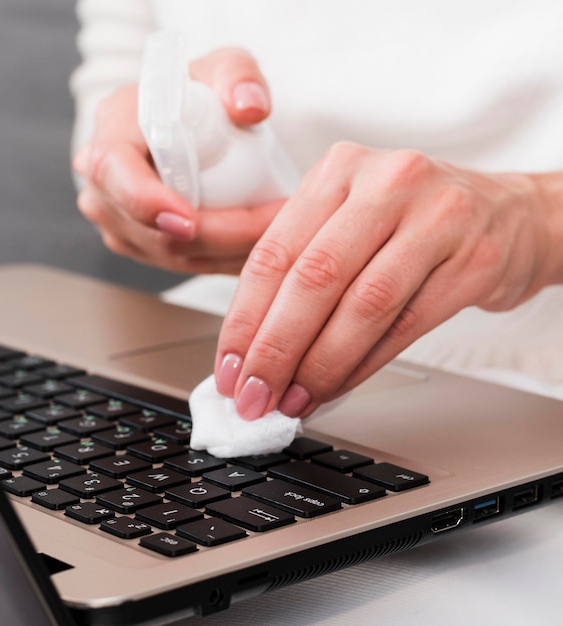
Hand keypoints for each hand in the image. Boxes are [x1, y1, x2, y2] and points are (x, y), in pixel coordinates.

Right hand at [72, 48, 282, 273]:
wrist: (182, 123)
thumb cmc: (199, 95)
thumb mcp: (223, 69)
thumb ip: (239, 75)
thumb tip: (249, 107)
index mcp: (114, 131)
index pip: (114, 171)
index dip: (149, 202)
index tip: (192, 220)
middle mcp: (104, 183)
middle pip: (154, 231)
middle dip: (222, 236)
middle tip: (276, 221)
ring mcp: (118, 220)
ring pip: (173, 257)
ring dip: (229, 253)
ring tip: (275, 232)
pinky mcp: (138, 243)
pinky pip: (182, 266)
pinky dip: (223, 260)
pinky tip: (253, 245)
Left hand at [214, 143, 560, 418]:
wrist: (507, 214)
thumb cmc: (411, 221)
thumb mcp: (348, 219)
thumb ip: (298, 269)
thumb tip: (250, 346)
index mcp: (338, 170)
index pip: (274, 252)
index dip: (244, 319)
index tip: (228, 368)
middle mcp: (386, 183)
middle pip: (314, 279)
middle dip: (275, 349)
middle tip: (253, 395)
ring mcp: (437, 217)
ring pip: (362, 306)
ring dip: (320, 365)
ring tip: (293, 400)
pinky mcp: (474, 259)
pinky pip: (406, 326)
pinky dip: (364, 365)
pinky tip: (337, 386)